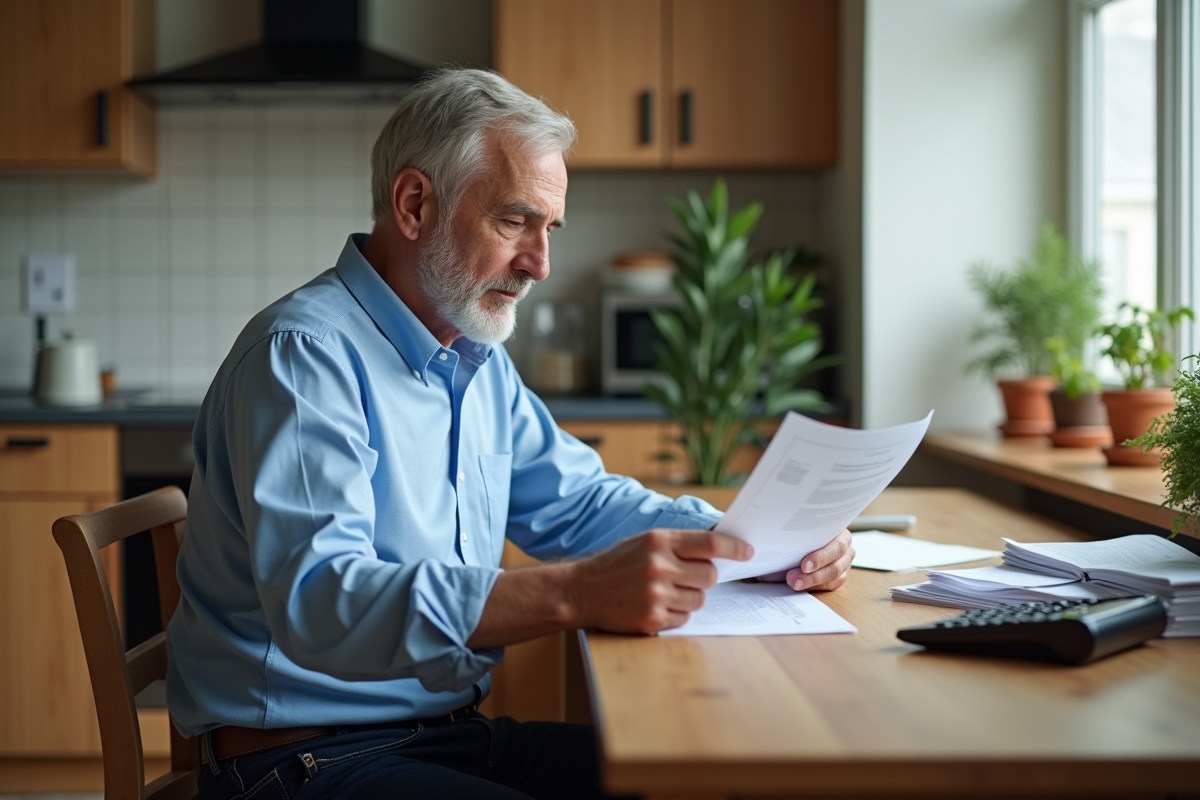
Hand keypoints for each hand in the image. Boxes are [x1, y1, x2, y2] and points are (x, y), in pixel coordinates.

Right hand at [568, 529, 752, 634]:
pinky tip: (655, 606)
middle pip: (710, 575)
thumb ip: (678, 544)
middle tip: (687, 577)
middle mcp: (658, 566)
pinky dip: (676, 614)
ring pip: (699, 600)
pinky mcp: (652, 619)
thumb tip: (718, 550)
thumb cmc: (617, 565)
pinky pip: (684, 619)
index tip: (747, 551)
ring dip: (689, 597)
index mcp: (658, 541)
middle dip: (705, 578)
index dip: (734, 547)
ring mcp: (656, 595)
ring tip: (664, 592)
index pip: (709, 543)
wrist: (581, 590)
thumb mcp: (644, 542)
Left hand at [758, 529, 853, 592]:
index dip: (821, 556)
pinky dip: (814, 586)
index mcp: (838, 529)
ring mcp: (843, 562)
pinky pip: (830, 585)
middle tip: (792, 578)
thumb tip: (760, 548)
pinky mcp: (838, 576)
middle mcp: (844, 545)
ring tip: (793, 583)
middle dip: (814, 573)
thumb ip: (782, 538)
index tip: (803, 565)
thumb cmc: (793, 530)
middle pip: (836, 563)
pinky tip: (800, 585)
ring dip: (812, 581)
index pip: (837, 544)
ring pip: (834, 576)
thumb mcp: (787, 531)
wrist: (793, 538)